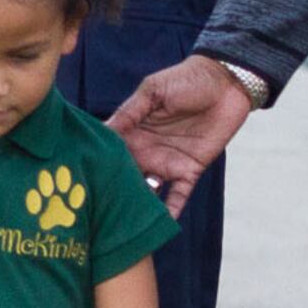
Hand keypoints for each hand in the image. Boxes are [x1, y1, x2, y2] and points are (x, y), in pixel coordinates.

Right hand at [109, 55, 253, 215]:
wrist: (227, 83)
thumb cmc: (187, 79)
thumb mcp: (154, 90)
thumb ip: (131, 111)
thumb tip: (104, 130)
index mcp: (133, 129)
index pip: (110, 150)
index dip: (98, 164)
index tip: (80, 179)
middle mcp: (145, 150)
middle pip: (125, 175)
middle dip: (113, 191)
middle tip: (96, 211)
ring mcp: (167, 163)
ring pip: (147, 190)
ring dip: (137, 205)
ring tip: (122, 224)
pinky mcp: (189, 171)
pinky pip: (178, 196)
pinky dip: (170, 211)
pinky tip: (160, 227)